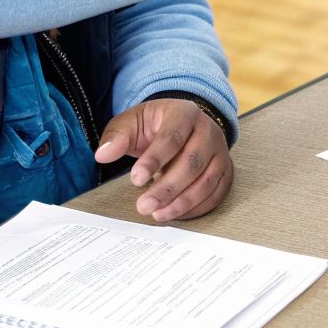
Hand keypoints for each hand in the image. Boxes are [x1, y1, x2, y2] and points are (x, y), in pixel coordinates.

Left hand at [94, 98, 232, 220]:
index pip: (172, 138)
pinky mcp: (225, 171)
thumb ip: (116, 137)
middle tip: (143, 206)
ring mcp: (220, 152)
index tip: (135, 180)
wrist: (182, 124)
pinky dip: (196, 208)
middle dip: (167, 189)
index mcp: (185, 113)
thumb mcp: (131, 123)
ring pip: (207, 181)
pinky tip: (175, 213)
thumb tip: (103, 155)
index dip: (154, 160)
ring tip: (157, 214)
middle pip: (192, 163)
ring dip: (182, 202)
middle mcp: (208, 131)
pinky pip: (216, 194)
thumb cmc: (154, 125)